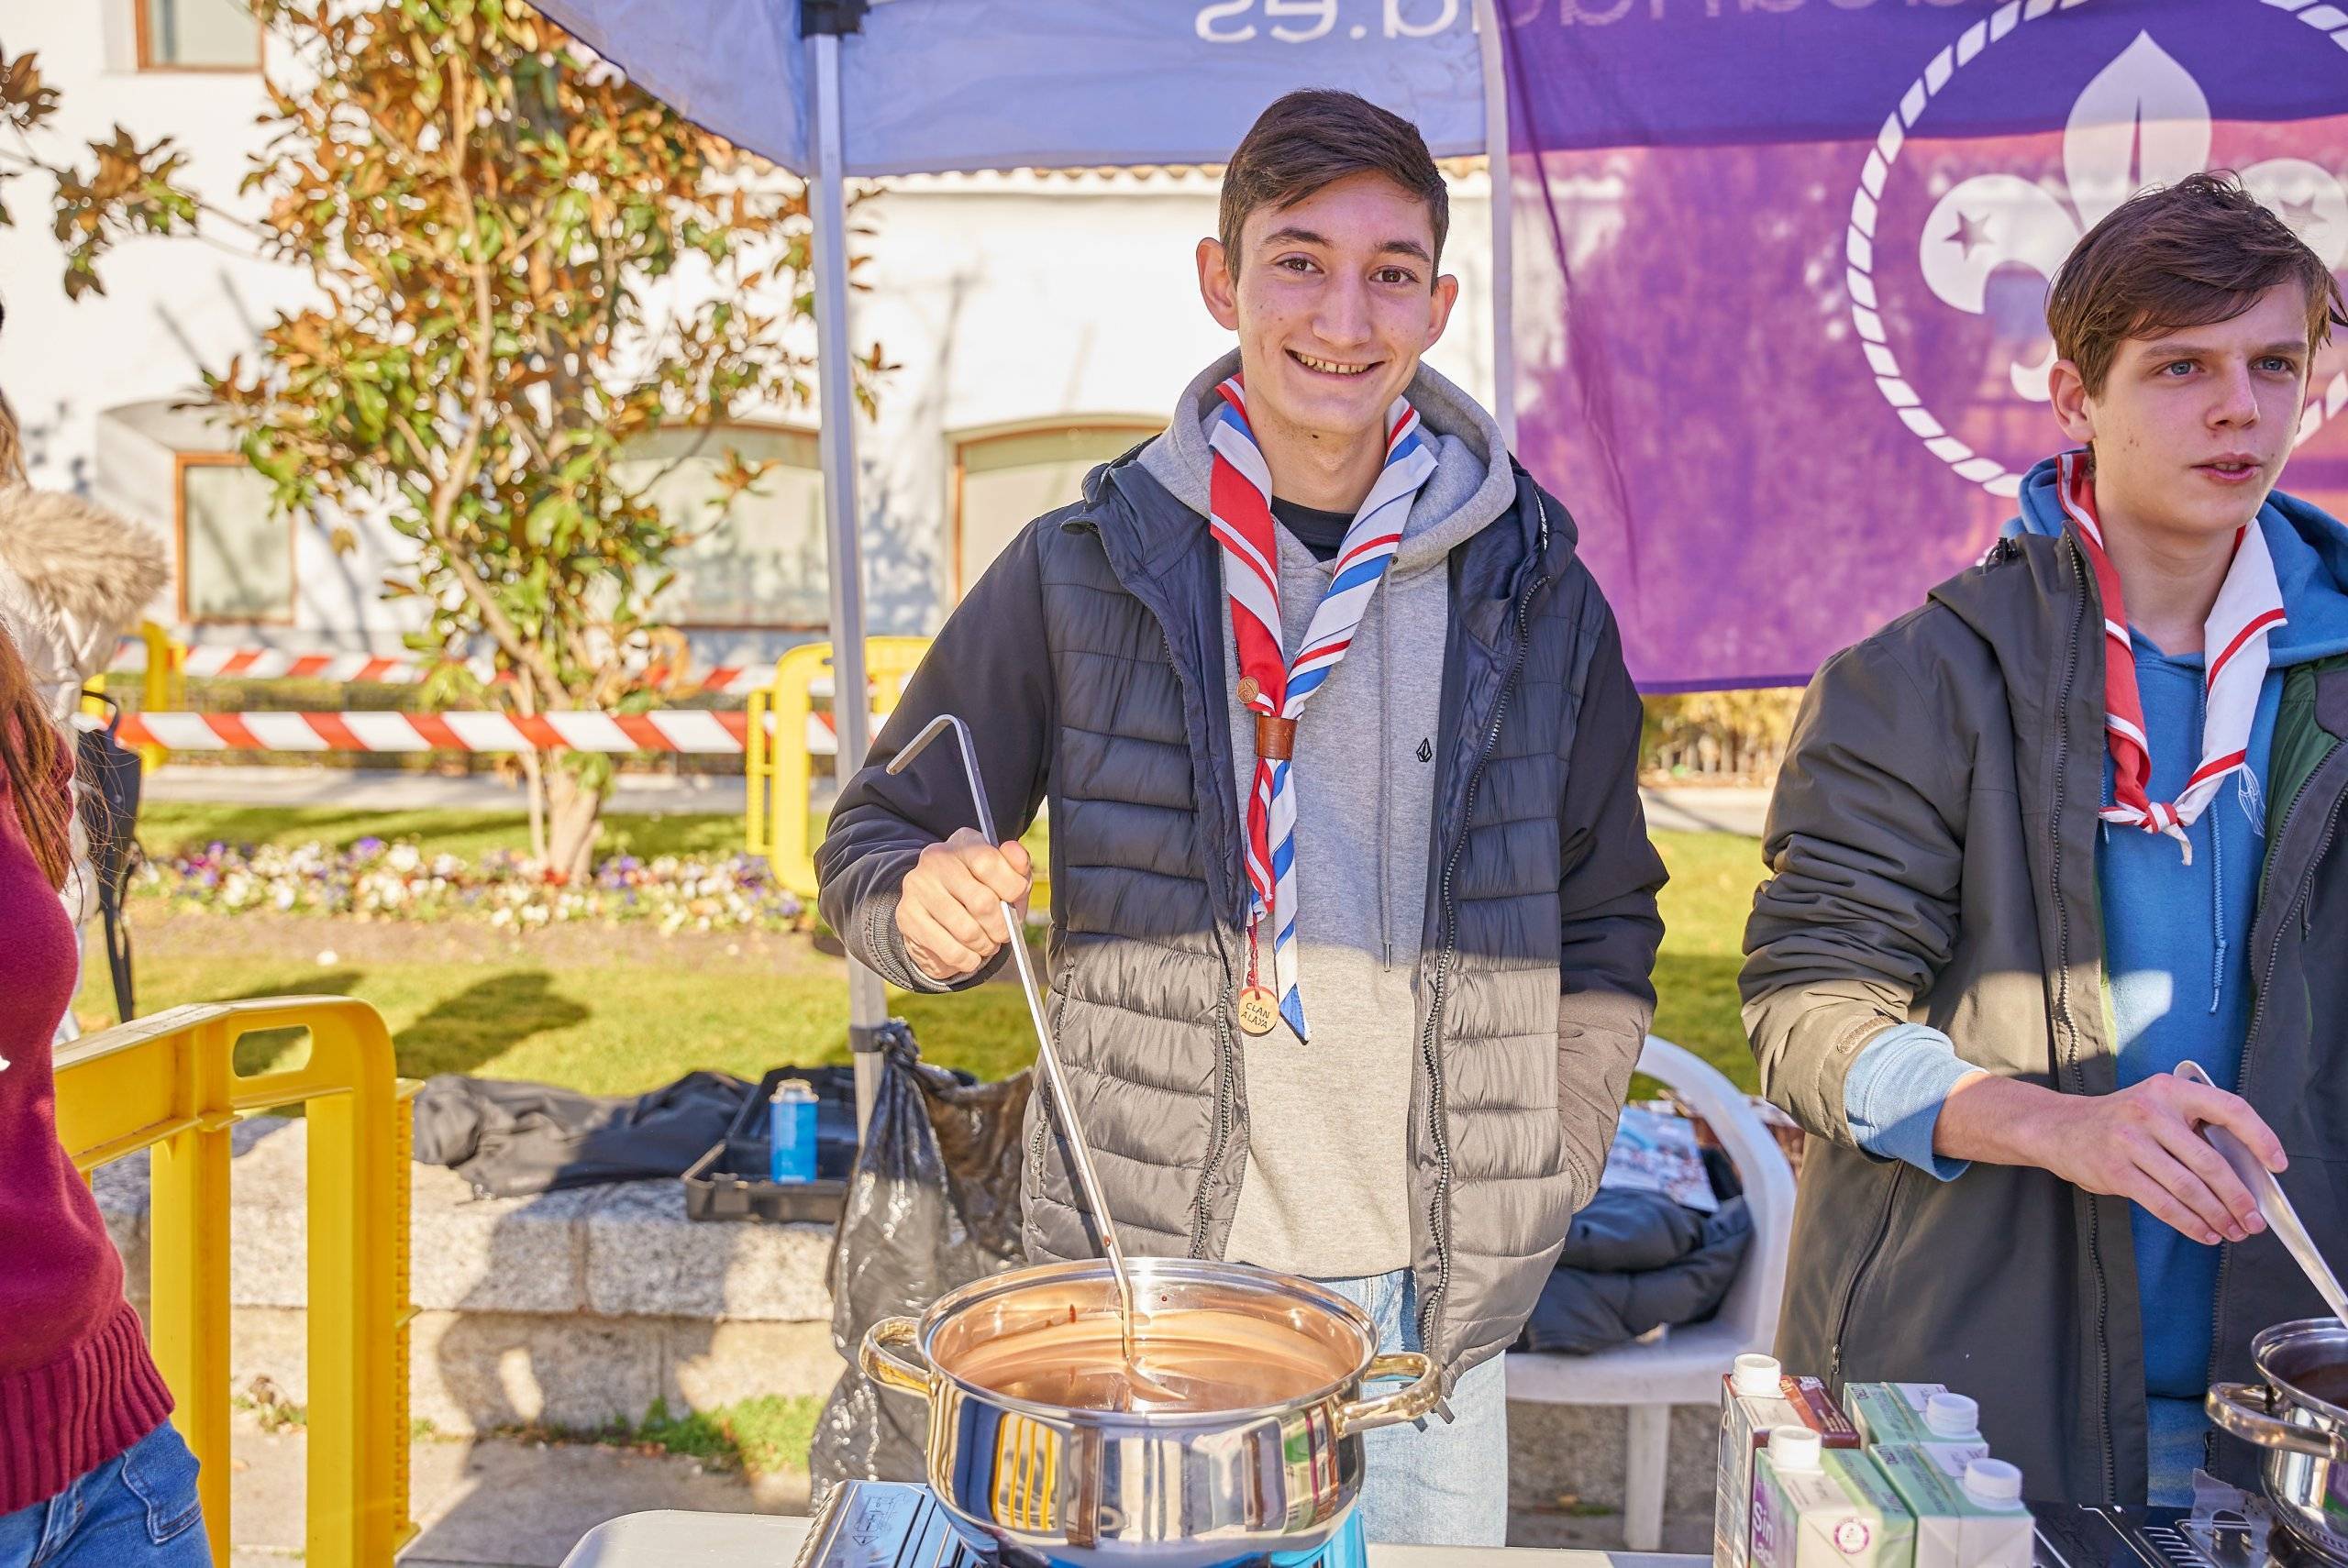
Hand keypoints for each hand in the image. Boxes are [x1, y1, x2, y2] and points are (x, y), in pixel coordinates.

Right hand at [895, 827, 1032, 982]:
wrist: (935, 910)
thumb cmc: (980, 890)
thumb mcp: (1004, 875)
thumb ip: (1017, 868)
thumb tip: (1019, 857)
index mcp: (963, 844)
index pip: (988, 863)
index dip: (1012, 888)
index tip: (1017, 900)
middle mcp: (936, 860)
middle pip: (982, 902)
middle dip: (1001, 926)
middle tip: (1003, 934)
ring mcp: (918, 888)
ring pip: (967, 931)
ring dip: (985, 945)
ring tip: (987, 944)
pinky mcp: (907, 917)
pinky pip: (950, 950)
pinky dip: (968, 960)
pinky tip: (970, 955)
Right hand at [1937, 1071, 2285, 1245]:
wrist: (2058, 1127)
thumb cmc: (2119, 1121)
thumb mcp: (2156, 1105)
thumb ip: (2194, 1128)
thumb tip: (2244, 1172)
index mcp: (2169, 1091)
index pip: (2229, 1109)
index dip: (2260, 1137)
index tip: (2277, 1165)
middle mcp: (2150, 1111)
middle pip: (2210, 1163)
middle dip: (2239, 1198)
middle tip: (2254, 1220)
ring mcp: (2130, 1141)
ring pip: (2189, 1188)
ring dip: (2217, 1216)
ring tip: (2233, 1231)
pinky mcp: (2115, 1171)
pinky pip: (2162, 1203)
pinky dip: (2189, 1223)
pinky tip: (2204, 1233)